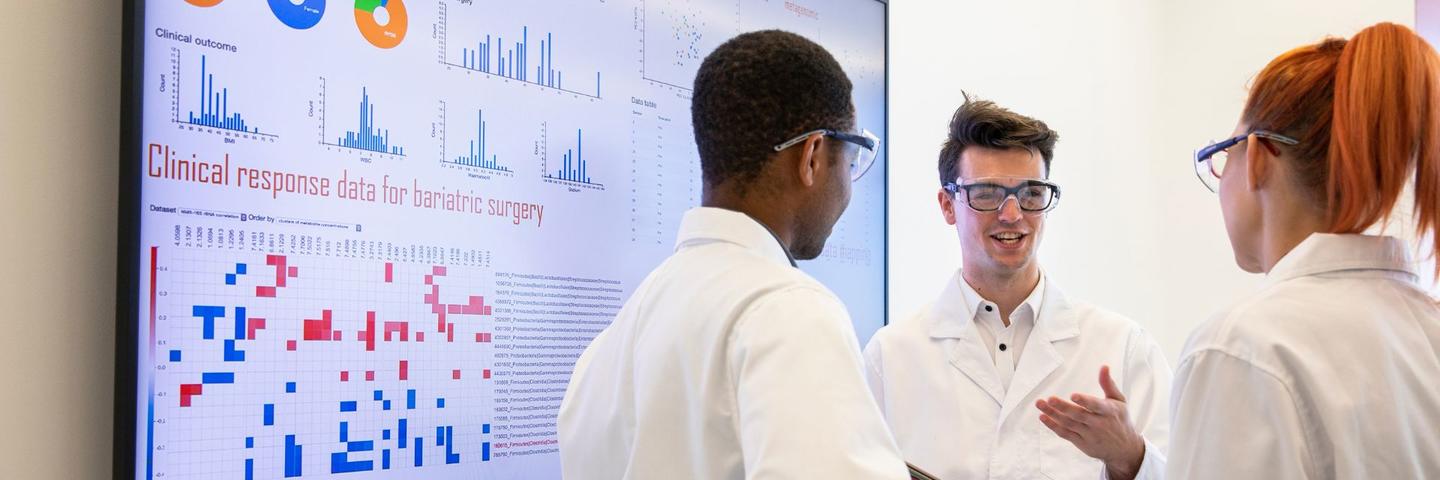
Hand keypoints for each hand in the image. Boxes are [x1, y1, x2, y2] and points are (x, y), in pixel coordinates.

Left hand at [1035, 365, 1145, 479]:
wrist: (1125, 449)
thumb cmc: (1120, 420)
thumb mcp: (1119, 401)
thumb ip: (1109, 384)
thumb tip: (1104, 367)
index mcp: (1109, 411)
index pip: (1096, 406)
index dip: (1085, 401)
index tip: (1073, 395)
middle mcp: (1099, 424)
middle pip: (1078, 415)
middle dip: (1063, 407)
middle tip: (1050, 399)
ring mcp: (1089, 435)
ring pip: (1068, 424)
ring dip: (1052, 414)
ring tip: (1040, 404)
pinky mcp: (1082, 443)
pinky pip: (1065, 434)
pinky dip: (1053, 426)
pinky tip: (1043, 417)